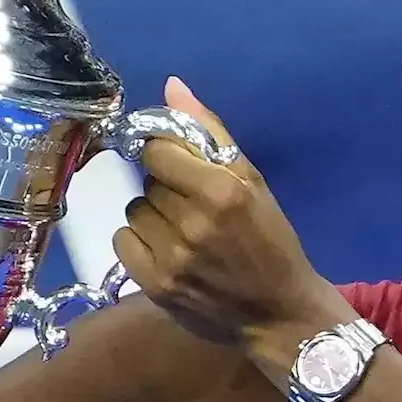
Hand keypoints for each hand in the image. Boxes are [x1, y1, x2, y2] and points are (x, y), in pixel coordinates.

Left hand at [113, 76, 331, 345]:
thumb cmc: (272, 243)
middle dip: (168, 189)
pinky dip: (140, 242)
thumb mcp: (253, 182)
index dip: (167, 155)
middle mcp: (194, 222)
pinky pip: (123, 241)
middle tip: (195, 208)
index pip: (158, 149)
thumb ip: (210, 133)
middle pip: (148, 181)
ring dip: (154, 216)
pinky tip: (168, 251)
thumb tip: (171, 87)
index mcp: (222, 190)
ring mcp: (172, 257)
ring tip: (183, 232)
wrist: (279, 314)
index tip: (182, 168)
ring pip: (135, 210)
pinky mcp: (155, 285)